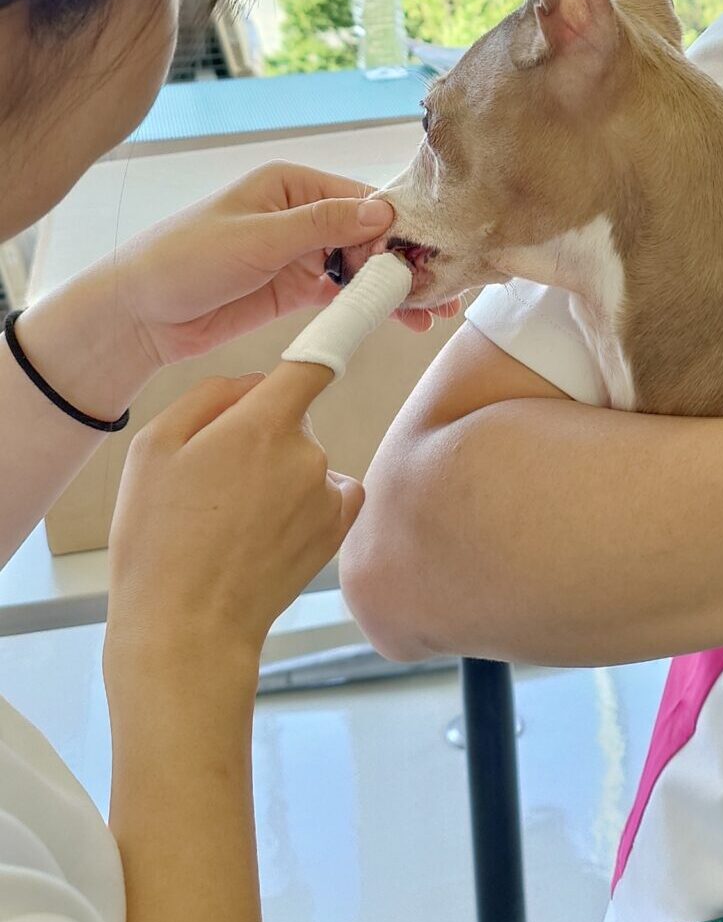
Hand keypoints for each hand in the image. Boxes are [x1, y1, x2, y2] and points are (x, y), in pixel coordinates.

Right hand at [105, 360, 363, 695]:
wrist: (188, 627)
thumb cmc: (158, 538)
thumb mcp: (154, 448)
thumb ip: (211, 396)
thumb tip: (255, 383)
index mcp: (262, 424)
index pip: (314, 361)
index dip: (338, 328)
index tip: (369, 295)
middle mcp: (309, 453)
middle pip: (291, 417)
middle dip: (258, 434)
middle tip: (210, 483)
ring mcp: (328, 493)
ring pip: (304, 459)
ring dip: (277, 474)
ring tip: (228, 520)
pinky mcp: (337, 528)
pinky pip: (326, 492)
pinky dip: (302, 502)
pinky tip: (262, 531)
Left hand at [109, 161, 459, 365]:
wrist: (141, 314)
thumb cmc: (185, 259)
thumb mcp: (257, 237)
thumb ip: (321, 225)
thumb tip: (382, 211)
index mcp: (292, 185)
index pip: (361, 201)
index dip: (398, 229)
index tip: (428, 258)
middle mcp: (302, 214)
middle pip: (370, 235)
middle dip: (404, 263)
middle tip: (439, 294)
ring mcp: (301, 253)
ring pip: (362, 267)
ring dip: (393, 288)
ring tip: (429, 314)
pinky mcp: (296, 289)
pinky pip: (344, 294)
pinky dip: (370, 307)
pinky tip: (398, 320)